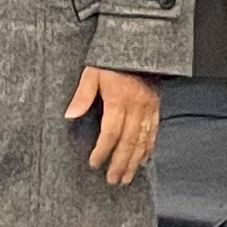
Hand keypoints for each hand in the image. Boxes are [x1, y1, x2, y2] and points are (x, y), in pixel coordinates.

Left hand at [65, 65, 160, 185]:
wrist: (140, 46)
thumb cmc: (113, 60)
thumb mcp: (93, 72)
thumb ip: (82, 95)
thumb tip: (70, 115)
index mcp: (119, 100)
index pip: (111, 132)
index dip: (102, 150)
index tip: (94, 163)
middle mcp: (136, 107)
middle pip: (128, 141)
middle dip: (120, 163)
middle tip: (112, 180)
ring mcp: (148, 108)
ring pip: (142, 140)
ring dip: (134, 161)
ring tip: (127, 177)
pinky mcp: (156, 107)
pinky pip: (154, 131)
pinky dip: (149, 147)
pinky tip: (144, 159)